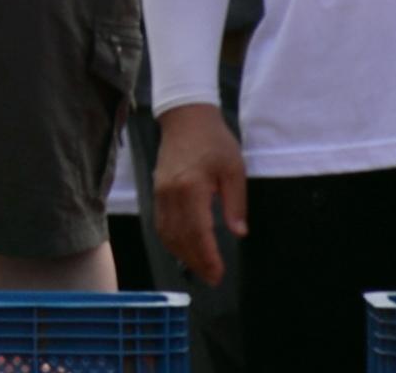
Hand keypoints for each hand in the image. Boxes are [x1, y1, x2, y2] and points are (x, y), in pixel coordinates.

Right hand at [151, 102, 246, 286]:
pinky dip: (171, 241)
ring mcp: (160, 193)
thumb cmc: (214, 141)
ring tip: (200, 268)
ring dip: (182, 254)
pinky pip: (161, 223)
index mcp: (191, 188)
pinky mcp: (157, 190)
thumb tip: (238, 233)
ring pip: (167, 233)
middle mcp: (170, 194)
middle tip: (213, 278)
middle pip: (180, 237)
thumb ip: (236, 203)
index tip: (218, 274)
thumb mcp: (234, 170)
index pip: (198, 232)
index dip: (208, 256)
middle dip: (196, 262)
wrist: (186, 117)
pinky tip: (184, 248)